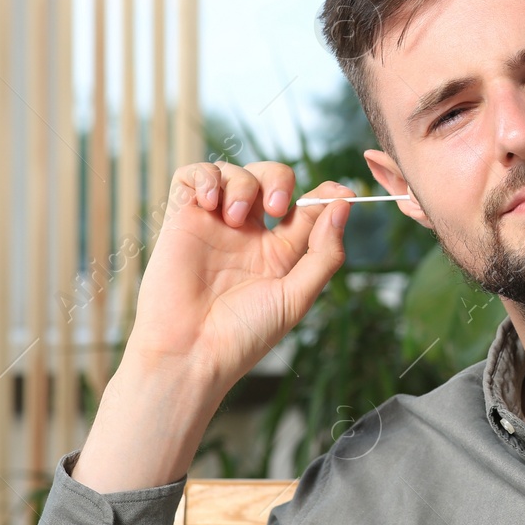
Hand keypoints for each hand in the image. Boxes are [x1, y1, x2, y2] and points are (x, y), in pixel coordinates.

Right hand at [73, 161, 356, 491]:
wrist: (190, 351)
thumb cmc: (243, 334)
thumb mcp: (297, 296)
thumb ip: (323, 252)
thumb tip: (343, 206)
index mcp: (280, 253)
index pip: (306, 208)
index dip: (324, 194)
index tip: (341, 192)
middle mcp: (249, 235)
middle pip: (271, 180)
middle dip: (279, 180)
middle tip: (276, 208)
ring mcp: (215, 225)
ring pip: (235, 173)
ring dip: (242, 184)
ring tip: (234, 218)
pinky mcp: (182, 220)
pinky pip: (191, 176)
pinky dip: (204, 177)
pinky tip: (211, 201)